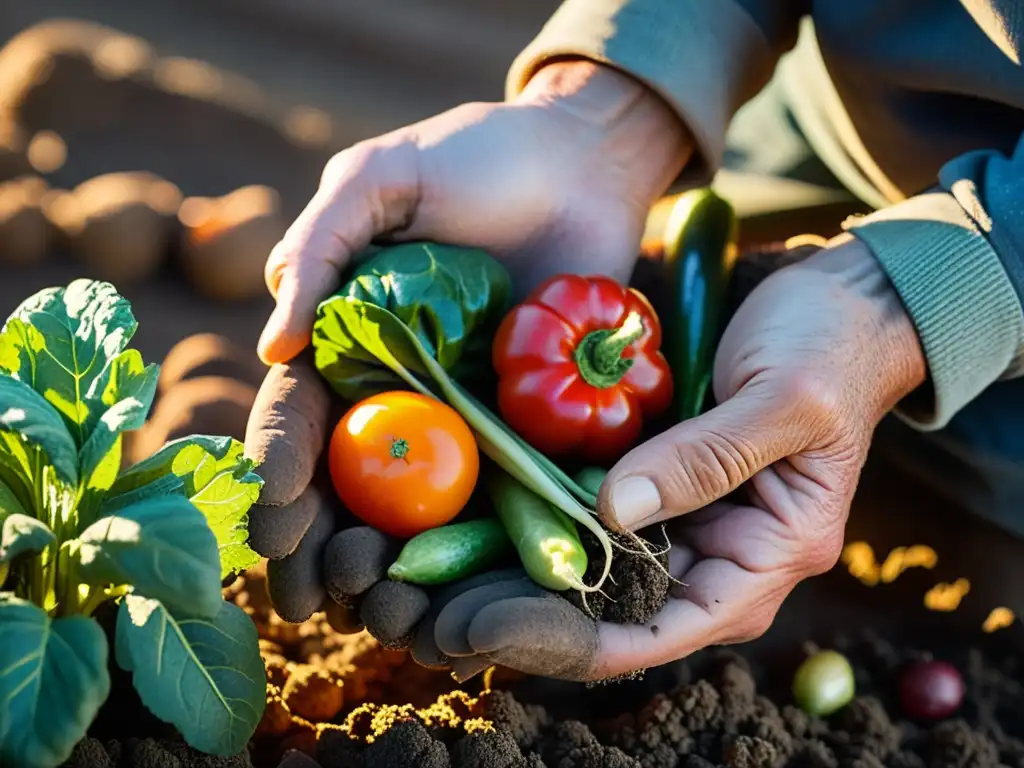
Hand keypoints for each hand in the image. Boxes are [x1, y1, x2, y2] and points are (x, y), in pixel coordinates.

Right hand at [244, 59, 688, 629]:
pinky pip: (498, 497)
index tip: (272, 526)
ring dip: (393, 569)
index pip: (297, 423)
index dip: (277, 477)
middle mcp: (397, 393)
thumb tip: (273, 345)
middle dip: (325, 549)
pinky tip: (465, 601)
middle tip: (325, 596)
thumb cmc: (477, 155)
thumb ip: (318, 248)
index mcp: (346, 342)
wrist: (584, 162)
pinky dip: (480, 552)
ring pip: (415, 511)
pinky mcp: (527, 426)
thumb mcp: (381, 180)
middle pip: (348, 488)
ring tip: (388, 612)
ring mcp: (463, 417)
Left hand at [432, 239, 927, 680]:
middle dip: (545, 618)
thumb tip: (614, 512)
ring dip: (539, 578)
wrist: (846, 301)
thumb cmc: (831, 346)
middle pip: (629, 611)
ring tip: (455, 584)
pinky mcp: (671, 480)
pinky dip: (556, 521)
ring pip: (609, 570)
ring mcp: (698, 518)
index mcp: (775, 552)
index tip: (505, 633)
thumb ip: (707, 457)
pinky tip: (496, 520)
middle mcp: (731, 553)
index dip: (587, 641)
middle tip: (454, 616)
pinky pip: (607, 516)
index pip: (673, 626)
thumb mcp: (782, 399)